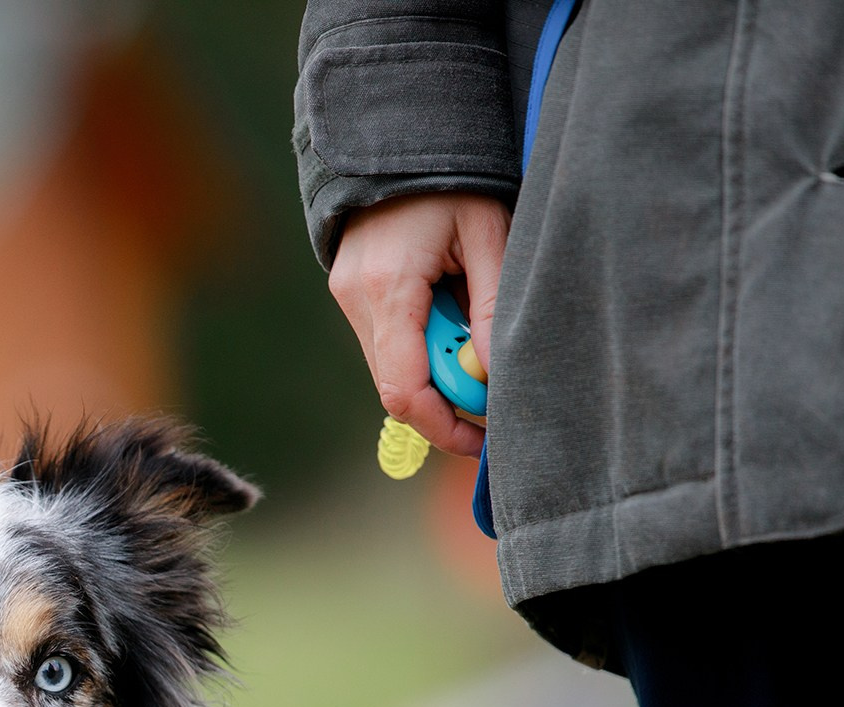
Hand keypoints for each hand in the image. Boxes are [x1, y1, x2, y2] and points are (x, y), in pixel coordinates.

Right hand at [327, 193, 509, 457]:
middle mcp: (355, 300)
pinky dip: (423, 347)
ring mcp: (347, 297)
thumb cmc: (453, 177)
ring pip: (392, 368)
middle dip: (449, 398)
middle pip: (397, 387)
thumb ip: (493, 308)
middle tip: (495, 381)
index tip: (485, 440)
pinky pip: (388, 344)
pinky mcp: (352, 294)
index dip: (445, 426)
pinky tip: (451, 313)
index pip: (404, 390)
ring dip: (438, 368)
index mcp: (388, 288)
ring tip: (475, 327)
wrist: (398, 130)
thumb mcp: (489, 234)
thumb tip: (496, 379)